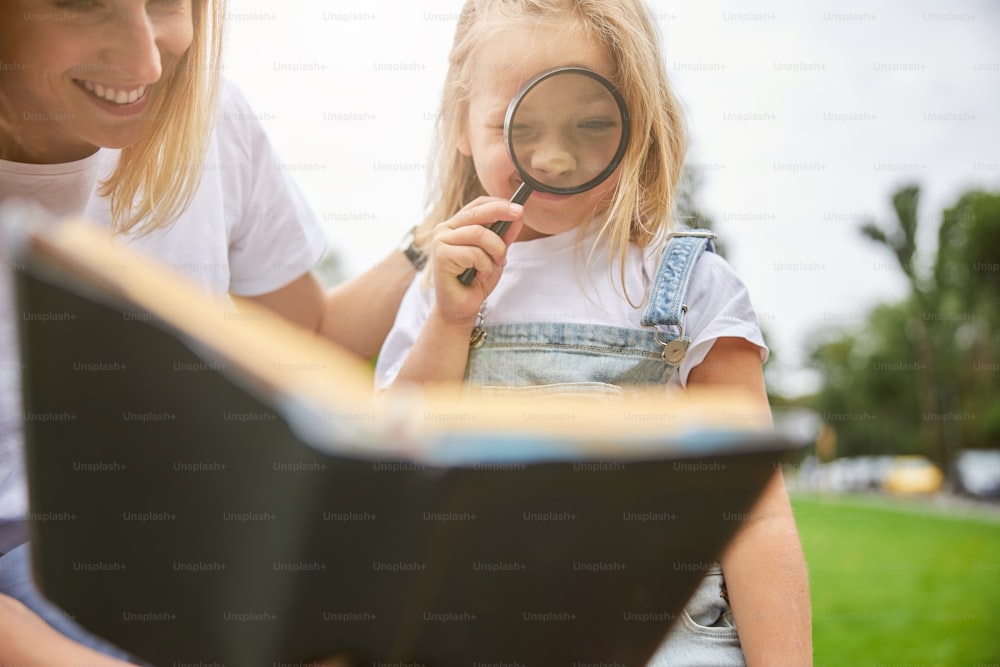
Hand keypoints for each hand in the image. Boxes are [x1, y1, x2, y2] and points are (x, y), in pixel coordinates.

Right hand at [428, 197, 523, 327]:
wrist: (460, 309)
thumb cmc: (475, 281)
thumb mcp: (496, 255)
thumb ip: (504, 237)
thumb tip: (517, 217)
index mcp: (457, 226)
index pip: (477, 204)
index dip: (498, 203)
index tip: (518, 207)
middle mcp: (445, 229)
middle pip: (477, 213)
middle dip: (502, 212)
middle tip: (519, 214)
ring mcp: (440, 241)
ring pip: (478, 234)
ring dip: (495, 250)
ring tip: (493, 264)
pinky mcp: (441, 256)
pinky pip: (473, 253)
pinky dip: (484, 265)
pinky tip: (478, 275)